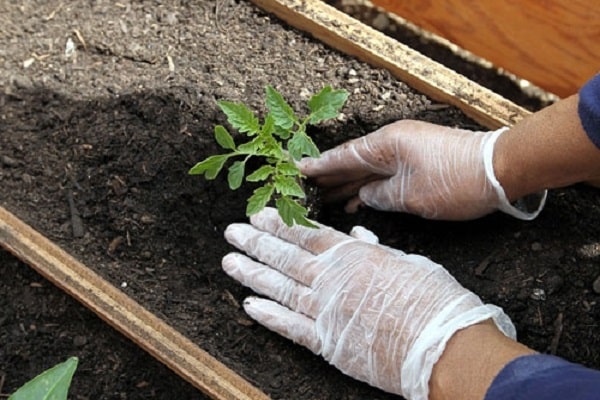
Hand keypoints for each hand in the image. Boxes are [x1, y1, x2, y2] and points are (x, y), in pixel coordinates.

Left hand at [222, 208, 514, 398]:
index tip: (259, 213)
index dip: (280, 223)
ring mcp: (325, 312)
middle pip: (285, 258)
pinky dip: (268, 317)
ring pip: (280, 289)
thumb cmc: (432, 299)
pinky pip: (291, 328)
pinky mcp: (327, 343)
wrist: (442, 345)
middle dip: (256, 242)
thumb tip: (357, 236)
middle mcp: (331, 281)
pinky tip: (249, 306)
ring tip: (230, 261)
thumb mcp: (407, 262)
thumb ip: (376, 250)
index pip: (306, 235)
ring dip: (253, 274)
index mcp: (351, 257)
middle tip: (233, 231)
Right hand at [299, 120, 544, 219]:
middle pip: (352, 161)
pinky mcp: (417, 163)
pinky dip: (369, 187)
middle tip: (304, 189)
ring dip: (348, 184)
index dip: (319, 166)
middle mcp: (392, 144)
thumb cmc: (457, 181)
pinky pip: (384, 175)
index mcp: (386, 145)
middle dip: (329, 176)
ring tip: (324, 198)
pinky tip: (357, 201)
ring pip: (367, 169)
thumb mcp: (411, 196)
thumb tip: (364, 196)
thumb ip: (380, 197)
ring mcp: (405, 152)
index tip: (296, 170)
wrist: (500, 170)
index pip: (343, 157)